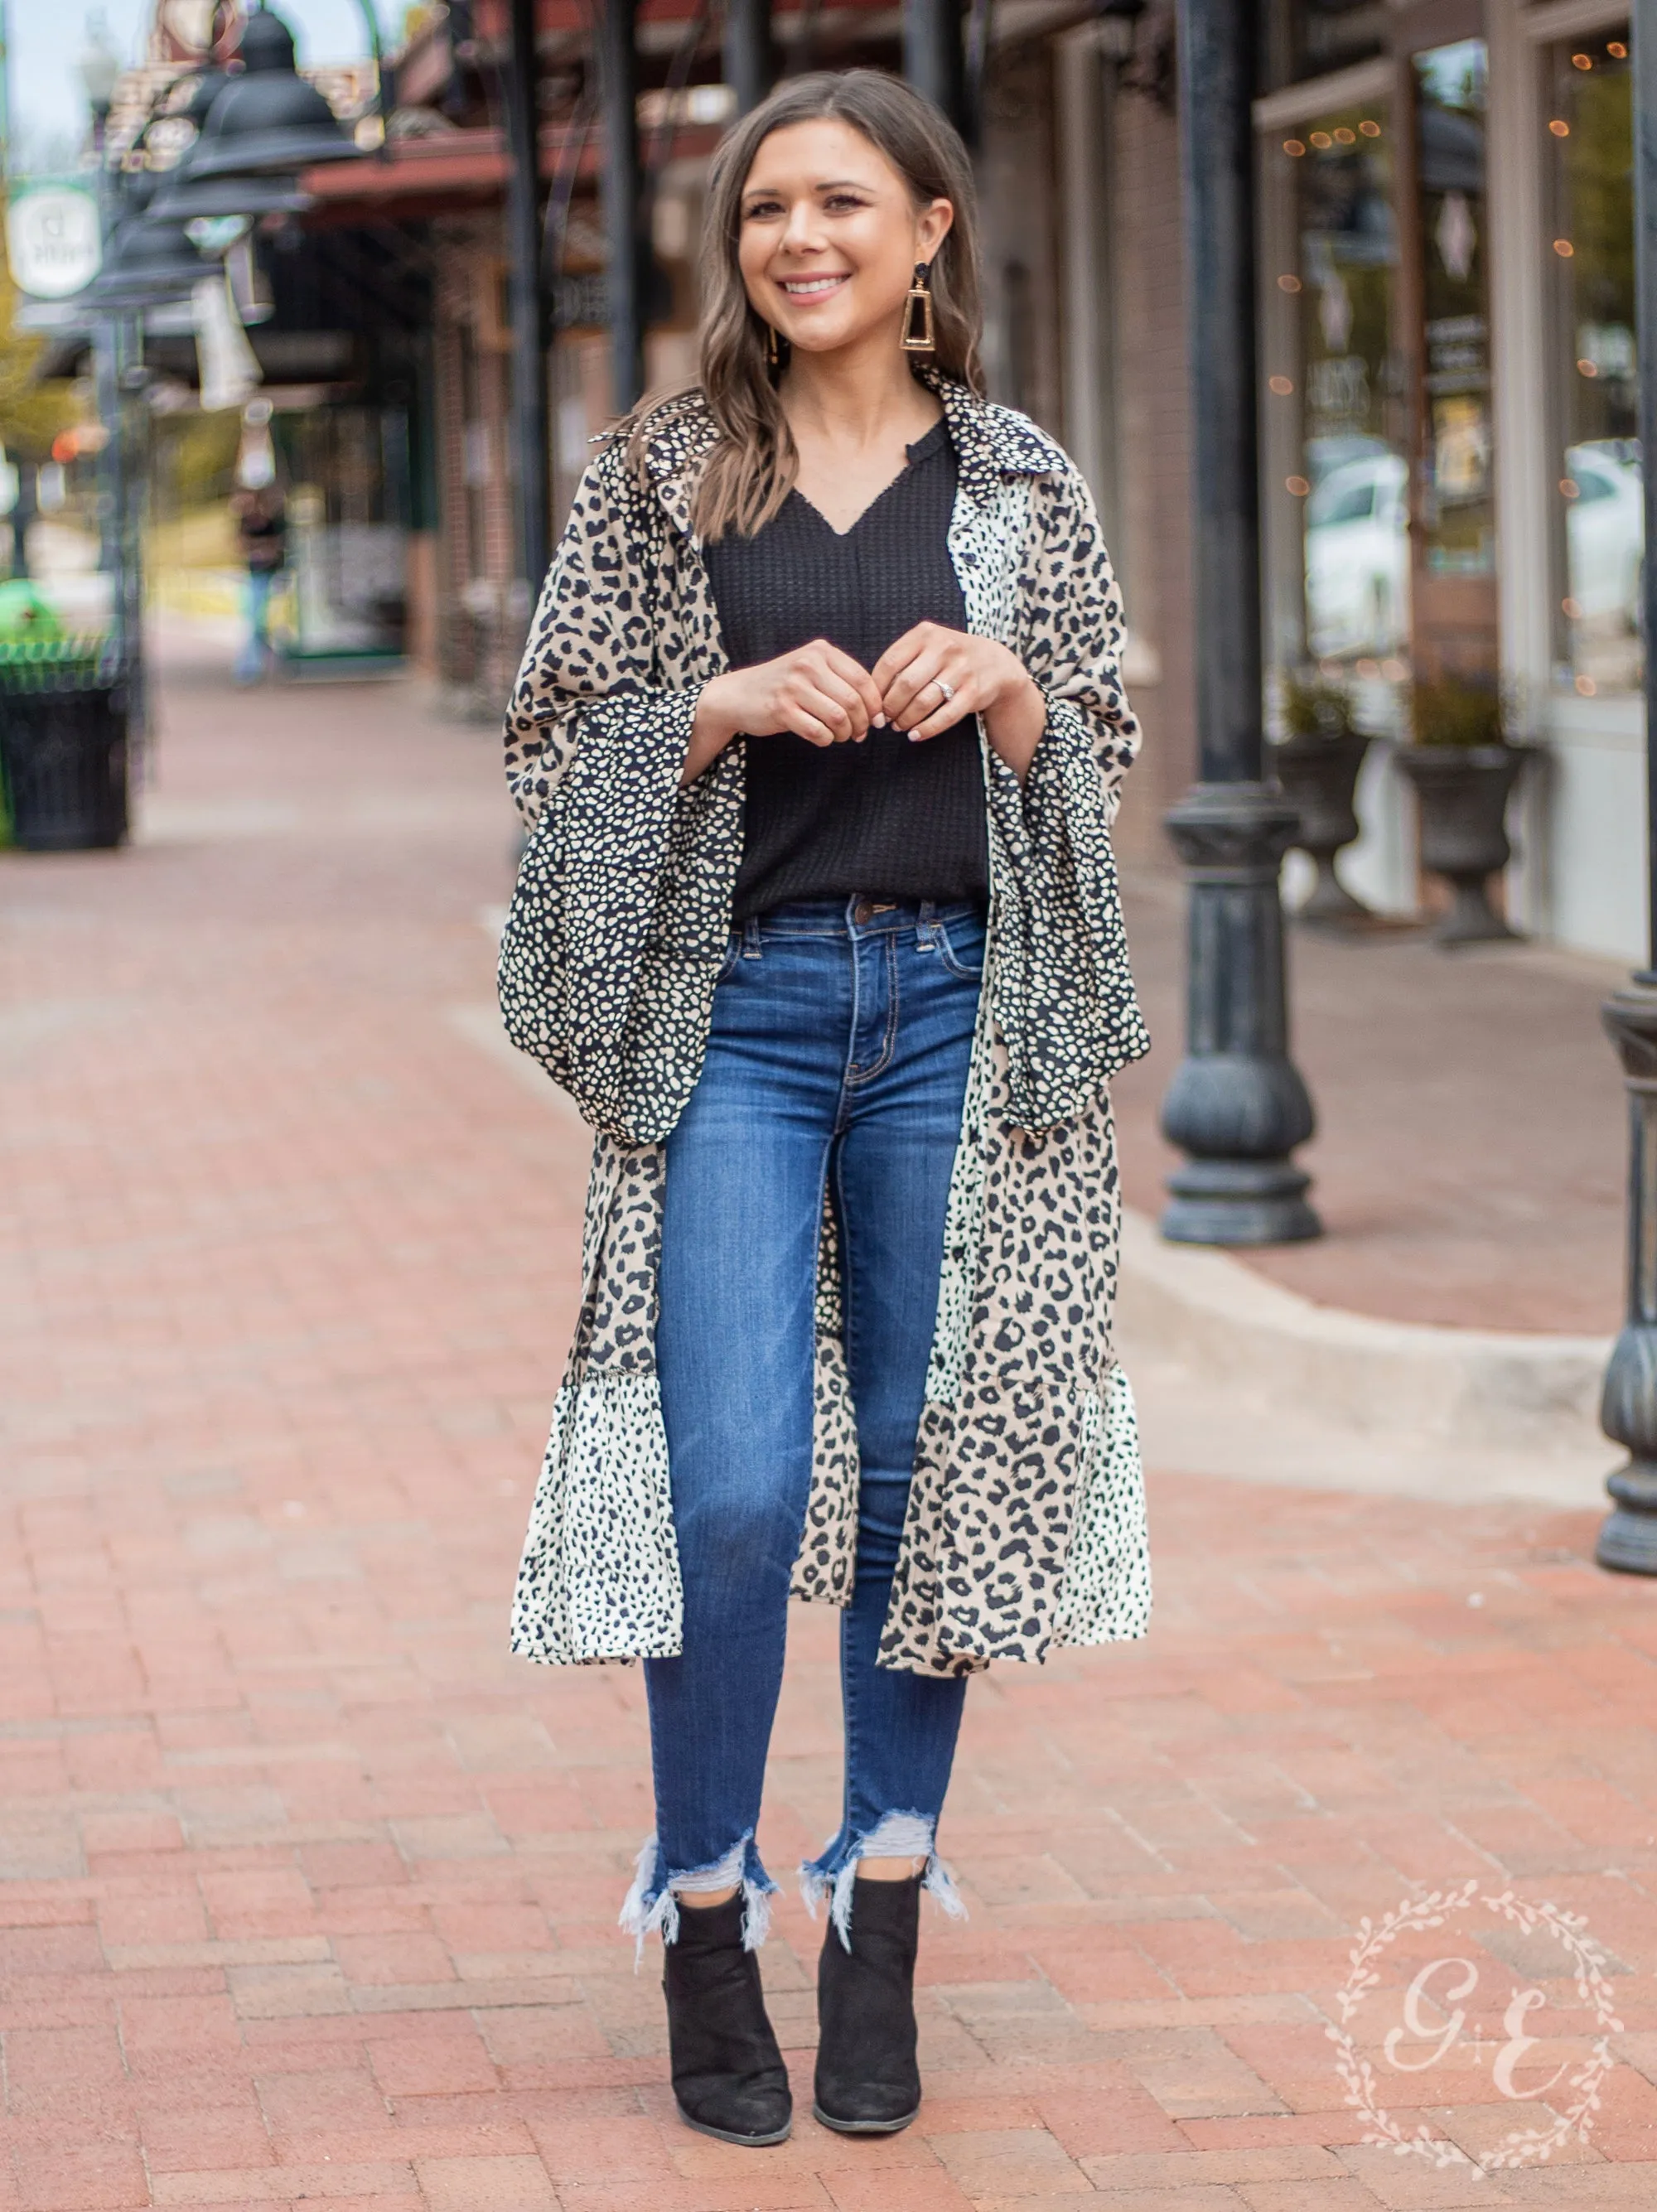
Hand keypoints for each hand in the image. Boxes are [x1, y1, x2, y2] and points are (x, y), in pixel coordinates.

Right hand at [698, 640, 883, 749]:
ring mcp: (793, 686)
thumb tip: (877, 710)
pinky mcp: (781, 709)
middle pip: (853, 701)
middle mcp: (808, 664)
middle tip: (860, 733)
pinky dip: (827, 740)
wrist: (738, 694)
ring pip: (838, 717)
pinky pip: (818, 732)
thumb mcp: (811, 669)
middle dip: (862, 723)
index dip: (875, 704)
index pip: (863, 679)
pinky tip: (824, 738)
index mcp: (821, 651)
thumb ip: (841, 680)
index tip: (876, 719)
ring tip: (842, 736)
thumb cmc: (783, 685)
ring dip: (845, 734)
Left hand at [871, 622, 1044, 776]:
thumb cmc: (948, 658)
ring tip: (899, 726)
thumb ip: (901, 662)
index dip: (877, 688)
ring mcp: (961, 670)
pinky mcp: (974, 691)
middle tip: (885, 719)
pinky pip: (945, 716)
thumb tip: (872, 696)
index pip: (890, 662)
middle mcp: (944, 648)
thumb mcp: (926, 646)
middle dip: (890, 706)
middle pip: (906, 684)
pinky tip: (915, 735)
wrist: (994, 662)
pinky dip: (927, 729)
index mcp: (925, 633)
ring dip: (906, 719)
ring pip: (924, 702)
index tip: (872, 705)